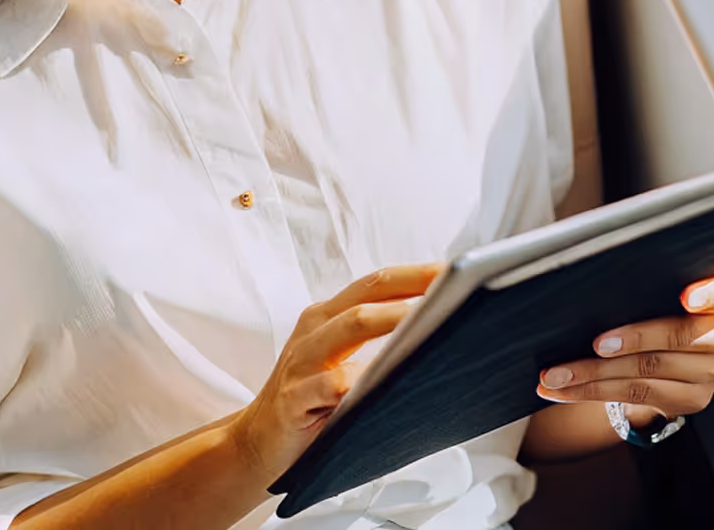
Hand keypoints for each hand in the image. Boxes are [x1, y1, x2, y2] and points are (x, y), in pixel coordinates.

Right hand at [228, 263, 443, 481]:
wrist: (257, 443)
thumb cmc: (310, 402)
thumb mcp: (340, 365)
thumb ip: (375, 346)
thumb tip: (438, 338)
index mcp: (327, 316)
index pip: (376, 283)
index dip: (416, 274)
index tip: (456, 271)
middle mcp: (314, 329)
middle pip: (367, 294)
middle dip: (412, 286)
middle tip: (453, 287)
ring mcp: (303, 360)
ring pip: (352, 325)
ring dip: (394, 319)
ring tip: (430, 320)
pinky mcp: (295, 397)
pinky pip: (334, 384)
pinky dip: (362, 380)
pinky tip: (388, 383)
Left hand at [535, 271, 713, 426]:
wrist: (677, 337)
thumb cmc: (668, 290)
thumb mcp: (675, 273)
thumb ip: (659, 267)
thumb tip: (603, 252)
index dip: (710, 294)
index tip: (685, 297)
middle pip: (678, 338)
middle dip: (631, 341)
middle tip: (593, 343)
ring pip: (648, 374)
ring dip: (594, 375)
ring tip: (556, 375)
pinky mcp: (691, 400)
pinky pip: (636, 396)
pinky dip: (593, 392)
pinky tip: (562, 389)